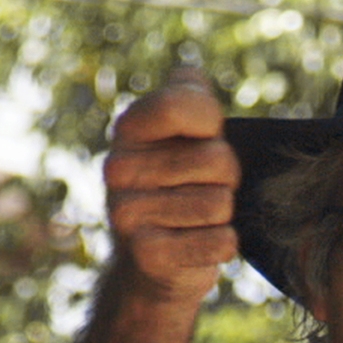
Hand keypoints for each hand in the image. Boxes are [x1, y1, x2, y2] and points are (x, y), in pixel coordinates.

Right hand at [104, 67, 240, 302]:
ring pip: (221, 204)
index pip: (188, 104)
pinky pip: (220, 241)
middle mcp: (118, 167)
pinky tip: (196, 247)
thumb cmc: (178, 192)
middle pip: (218, 160)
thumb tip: (188, 72)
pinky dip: (222, 246)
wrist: (152, 270)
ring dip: (222, 217)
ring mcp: (127, 211)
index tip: (202, 141)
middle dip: (224, 181)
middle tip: (198, 193)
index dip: (212, 127)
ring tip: (194, 222)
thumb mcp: (182, 140)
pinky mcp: (147, 253)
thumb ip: (189, 99)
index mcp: (129, 130)